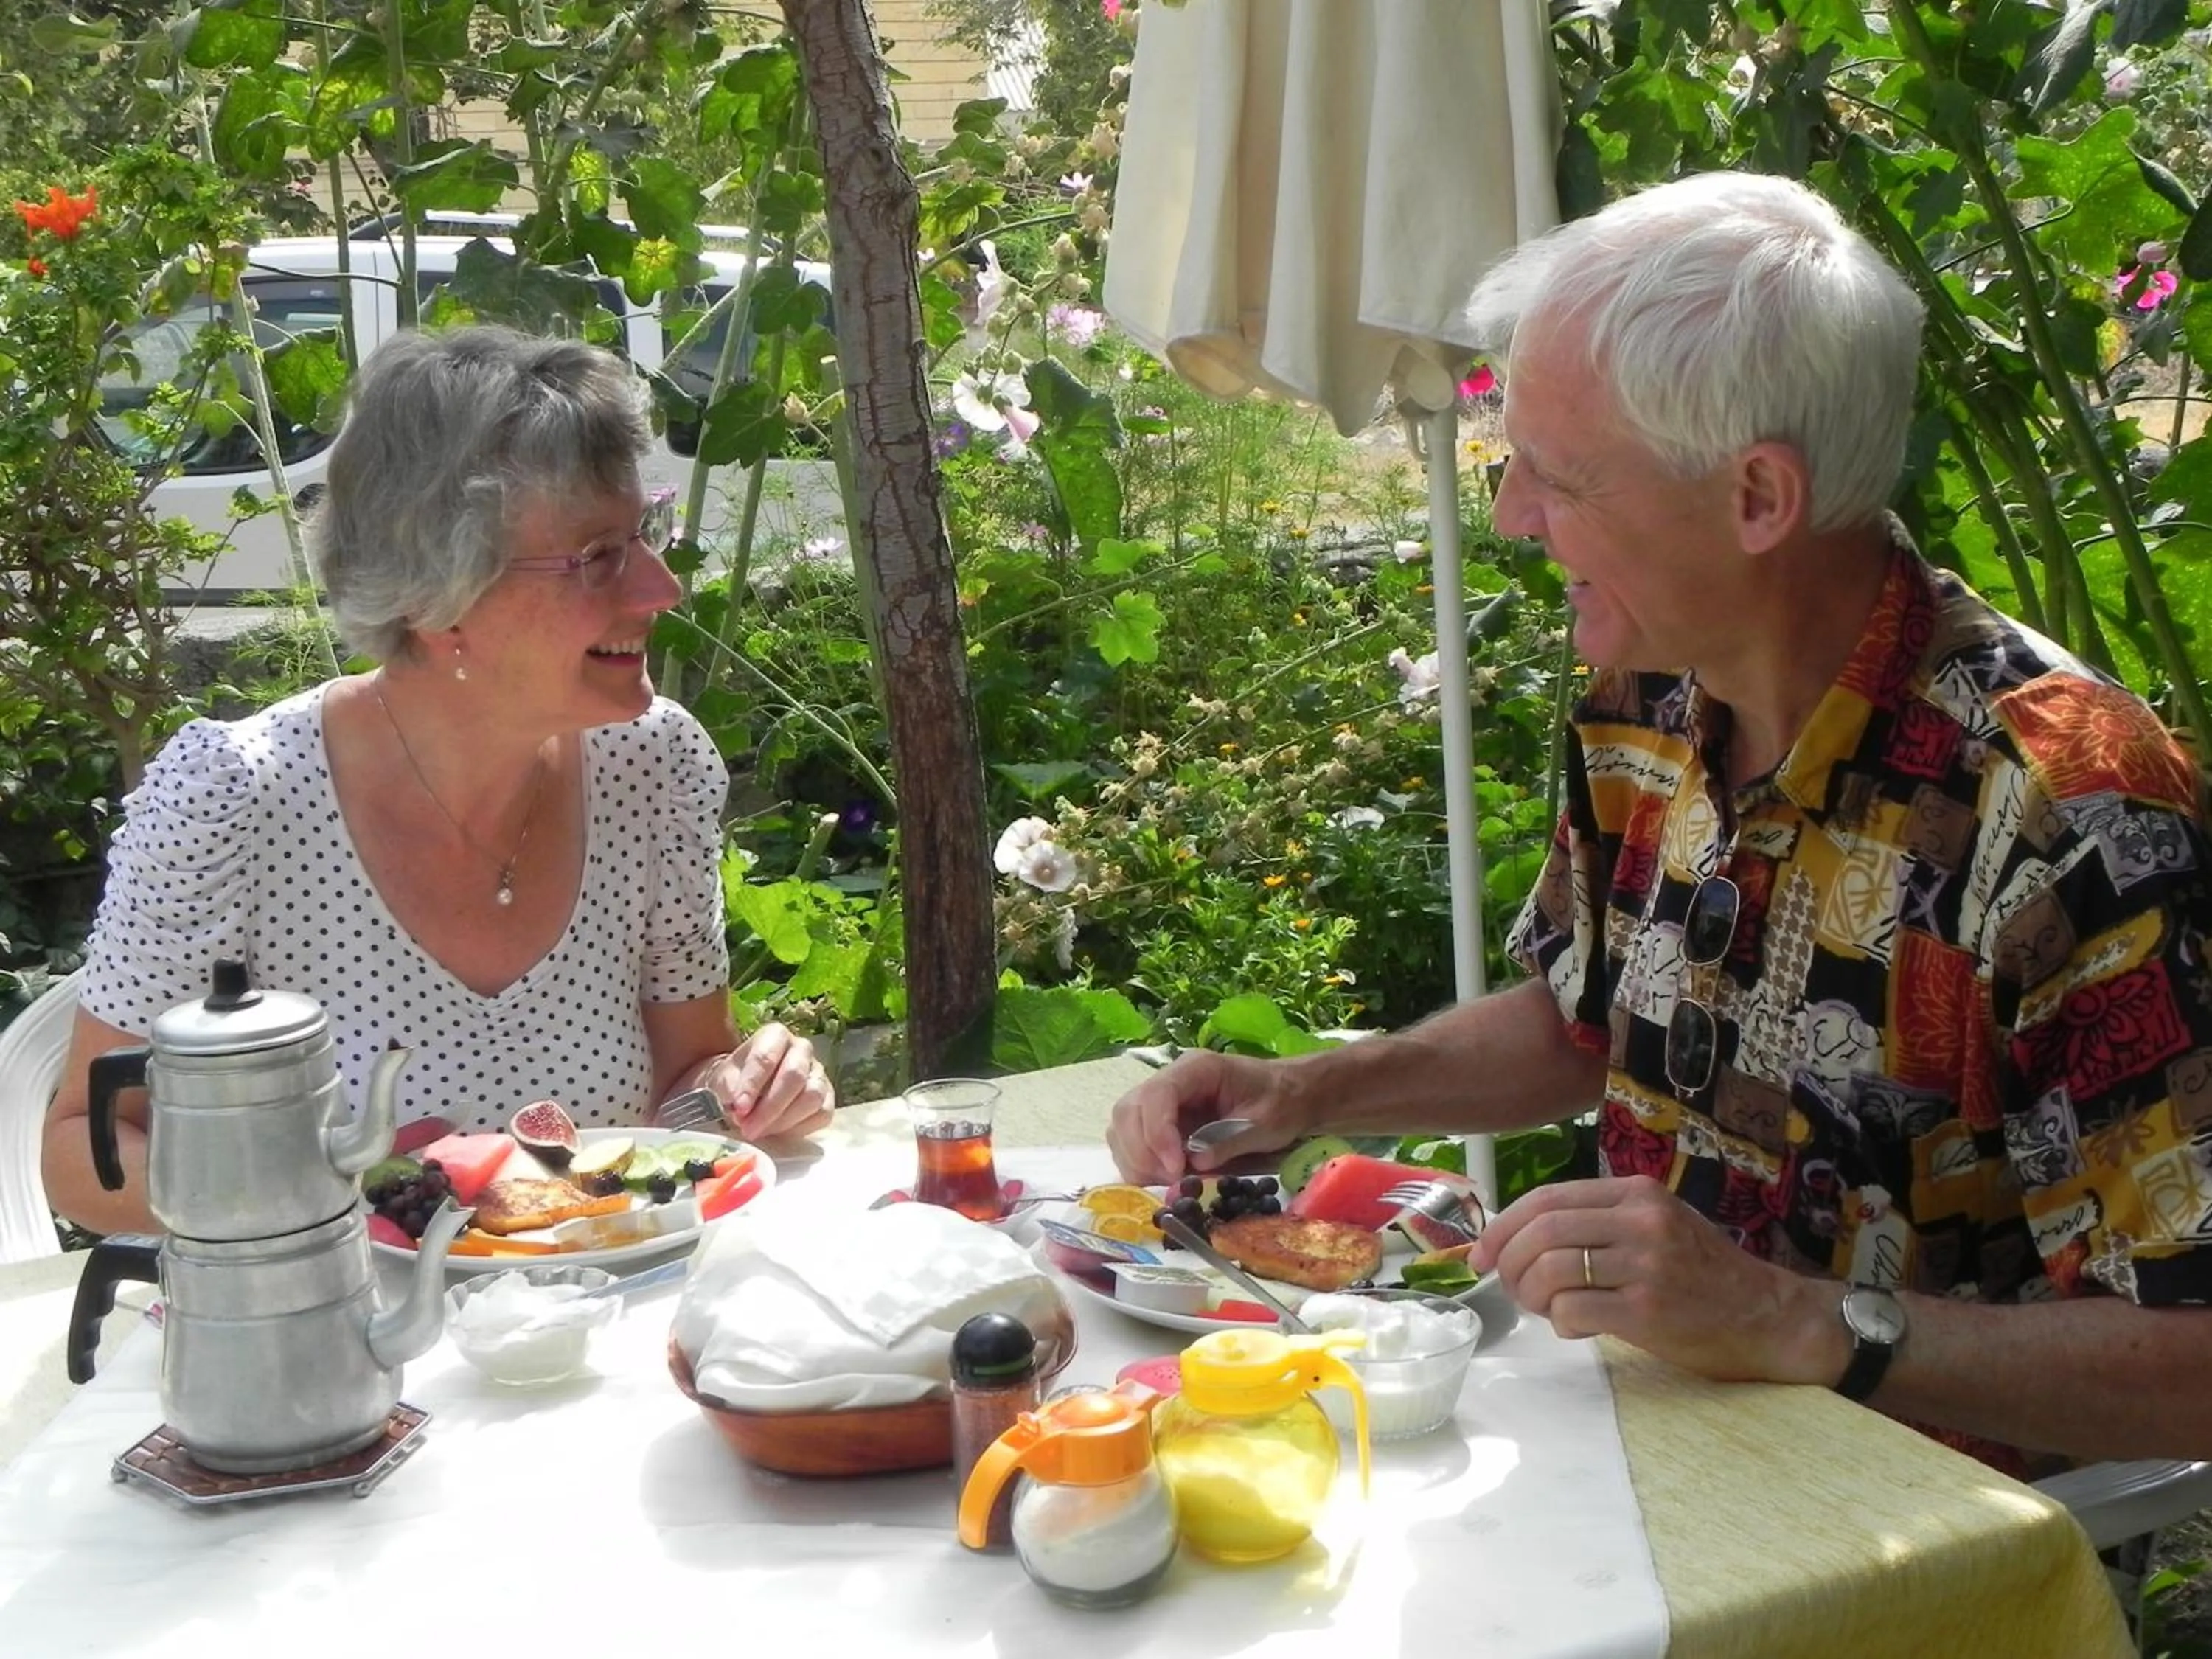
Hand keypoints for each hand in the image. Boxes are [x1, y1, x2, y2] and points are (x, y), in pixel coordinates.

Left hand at [692, 1023, 834, 1141]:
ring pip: (812, 1097)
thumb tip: (741, 1109)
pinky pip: (822, 1114)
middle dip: (770, 1107)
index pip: (766, 1058)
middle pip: (794, 1076)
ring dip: (784, 1120)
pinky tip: (778, 1133)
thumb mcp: (724, 1079)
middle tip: (748, 1129)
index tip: (739, 1109)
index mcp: (775, 1035)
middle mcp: (802, 1048)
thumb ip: (731, 1089)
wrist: (749, 1090)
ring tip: (760, 1132)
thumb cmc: (736, 1080)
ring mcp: (818, 1072)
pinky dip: (799, 1128)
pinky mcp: (827, 1096)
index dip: (752, 1085)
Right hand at [1106, 1050, 1308, 1184]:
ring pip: (1123, 1129)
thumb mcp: (1265, 1122)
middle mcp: (1171, 1081)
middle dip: (1143, 1152)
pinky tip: (1164, 1180)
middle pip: (1129, 1111)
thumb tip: (1194, 1163)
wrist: (1290, 1095)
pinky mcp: (1161, 1124)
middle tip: (1173, 1181)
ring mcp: (1162, 1103)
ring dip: (1138, 1161)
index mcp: (1196, 1069)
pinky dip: (1140, 1166)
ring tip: (1171, 1183)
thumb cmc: (1281, 1101)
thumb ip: (1230, 1140)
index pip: (1157, 1095)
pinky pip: (1132, 1144)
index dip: (1157, 1133)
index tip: (1176, 1168)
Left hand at [1470, 1174, 1846, 1385]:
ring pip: (1550, 1270)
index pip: (1547, 1198)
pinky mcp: (1648, 1310)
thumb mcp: (1656, 1225)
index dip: (1502, 1226)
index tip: (1481, 1253)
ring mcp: (1645, 1265)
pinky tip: (1576, 1327)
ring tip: (1541, 1308)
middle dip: (1507, 1261)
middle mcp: (1640, 1221)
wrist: (1767, 1316)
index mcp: (1637, 1193)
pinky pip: (1572, 1311)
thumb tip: (1518, 1238)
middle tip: (1505, 1286)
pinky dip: (1559, 1322)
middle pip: (1542, 1231)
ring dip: (1529, 1294)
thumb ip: (1598, 1222)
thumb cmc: (1702, 1273)